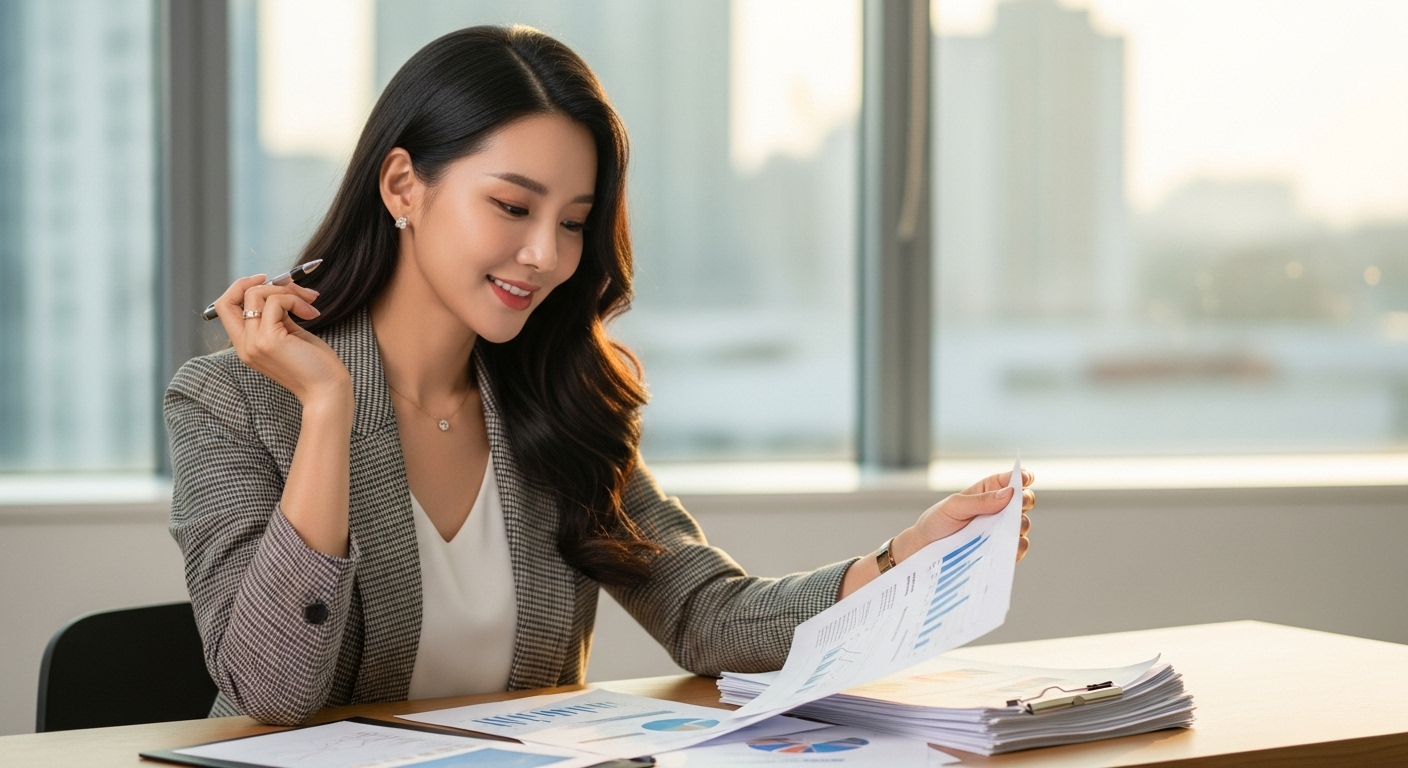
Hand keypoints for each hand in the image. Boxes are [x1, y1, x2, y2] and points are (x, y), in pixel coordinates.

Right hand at [212, 275, 350, 405]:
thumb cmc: (316, 365)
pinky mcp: (268, 340)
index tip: (266, 280)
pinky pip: (275, 302)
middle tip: (292, 286)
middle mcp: (244, 345)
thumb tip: (277, 288)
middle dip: (259, 283)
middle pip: (229, 299)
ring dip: (286, 291)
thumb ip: (277, 315)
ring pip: (255, 295)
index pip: (225, 307)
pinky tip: (312, 314)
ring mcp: (254, 343)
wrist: (328, 391)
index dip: (241, 287)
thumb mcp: (290, 334)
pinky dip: (294, 299)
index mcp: (247, 345)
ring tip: (309, 305)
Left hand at [896, 469, 1034, 562]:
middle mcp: (998, 509)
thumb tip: (1008, 493)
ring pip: (1023, 524)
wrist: (924, 549)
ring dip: (1021, 524)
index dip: (1023, 476)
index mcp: (988, 491)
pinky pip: (1018, 547)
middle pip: (1023, 500)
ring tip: (1011, 526)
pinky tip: (1011, 545)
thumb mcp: (954, 506)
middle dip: (1025, 500)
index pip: (1011, 480)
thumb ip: (980, 500)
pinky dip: (1019, 546)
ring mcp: (1000, 530)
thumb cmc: (937, 522)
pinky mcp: (1000, 550)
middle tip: (1019, 504)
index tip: (1025, 478)